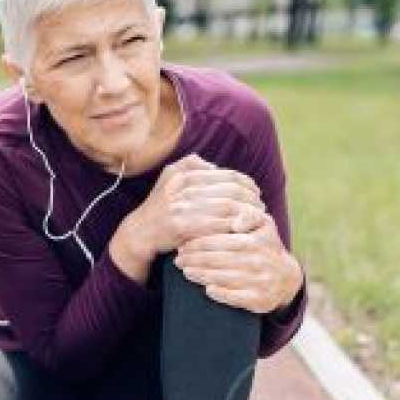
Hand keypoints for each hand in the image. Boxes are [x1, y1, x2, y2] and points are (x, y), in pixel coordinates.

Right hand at [126, 154, 269, 257]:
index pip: (228, 175)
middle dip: (251, 201)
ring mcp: (182, 205)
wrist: (138, 233)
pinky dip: (233, 227)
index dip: (248, 185)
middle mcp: (184, 185)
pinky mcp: (181, 225)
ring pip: (228, 207)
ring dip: (246, 215)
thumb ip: (192, 166)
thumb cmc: (162, 207)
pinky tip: (241, 232)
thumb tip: (216, 167)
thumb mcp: (171, 178)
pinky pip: (216, 224)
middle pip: (232, 191)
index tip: (256, 194)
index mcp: (185, 172)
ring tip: (255, 220)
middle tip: (260, 209)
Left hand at [173, 214, 302, 314]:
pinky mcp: (259, 301)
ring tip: (186, 271)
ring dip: (201, 275)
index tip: (183, 244)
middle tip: (179, 258)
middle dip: (195, 259)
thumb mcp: (264, 225)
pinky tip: (207, 289)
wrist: (286, 278)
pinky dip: (220, 294)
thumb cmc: (265, 246)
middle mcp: (260, 262)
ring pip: (224, 278)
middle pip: (220, 260)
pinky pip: (235, 298)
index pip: (222, 241)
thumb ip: (249, 215)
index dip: (200, 243)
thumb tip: (236, 222)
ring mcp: (260, 282)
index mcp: (257, 241)